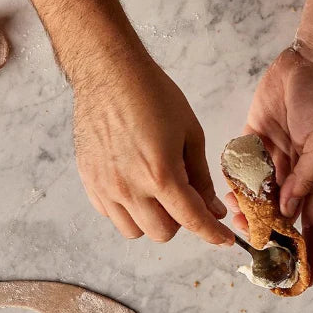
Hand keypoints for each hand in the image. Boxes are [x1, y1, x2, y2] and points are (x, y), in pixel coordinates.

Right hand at [72, 48, 233, 245]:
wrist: (107, 73)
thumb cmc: (151, 94)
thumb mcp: (190, 133)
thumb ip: (200, 176)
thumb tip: (211, 208)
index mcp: (160, 173)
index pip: (192, 219)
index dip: (212, 234)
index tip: (223, 240)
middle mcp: (130, 187)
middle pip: (162, 233)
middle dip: (179, 222)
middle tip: (183, 197)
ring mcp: (106, 187)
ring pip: (134, 231)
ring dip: (151, 220)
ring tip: (156, 193)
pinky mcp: (90, 182)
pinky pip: (111, 215)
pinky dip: (127, 209)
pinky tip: (134, 185)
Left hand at [226, 44, 312, 280]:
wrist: (308, 62)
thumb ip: (306, 179)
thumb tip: (288, 212)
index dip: (309, 253)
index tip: (303, 279)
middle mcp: (294, 176)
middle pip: (280, 216)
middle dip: (267, 234)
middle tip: (251, 243)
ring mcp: (273, 161)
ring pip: (256, 196)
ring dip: (245, 209)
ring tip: (234, 212)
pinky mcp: (253, 143)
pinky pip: (240, 169)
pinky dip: (234, 181)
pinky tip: (226, 189)